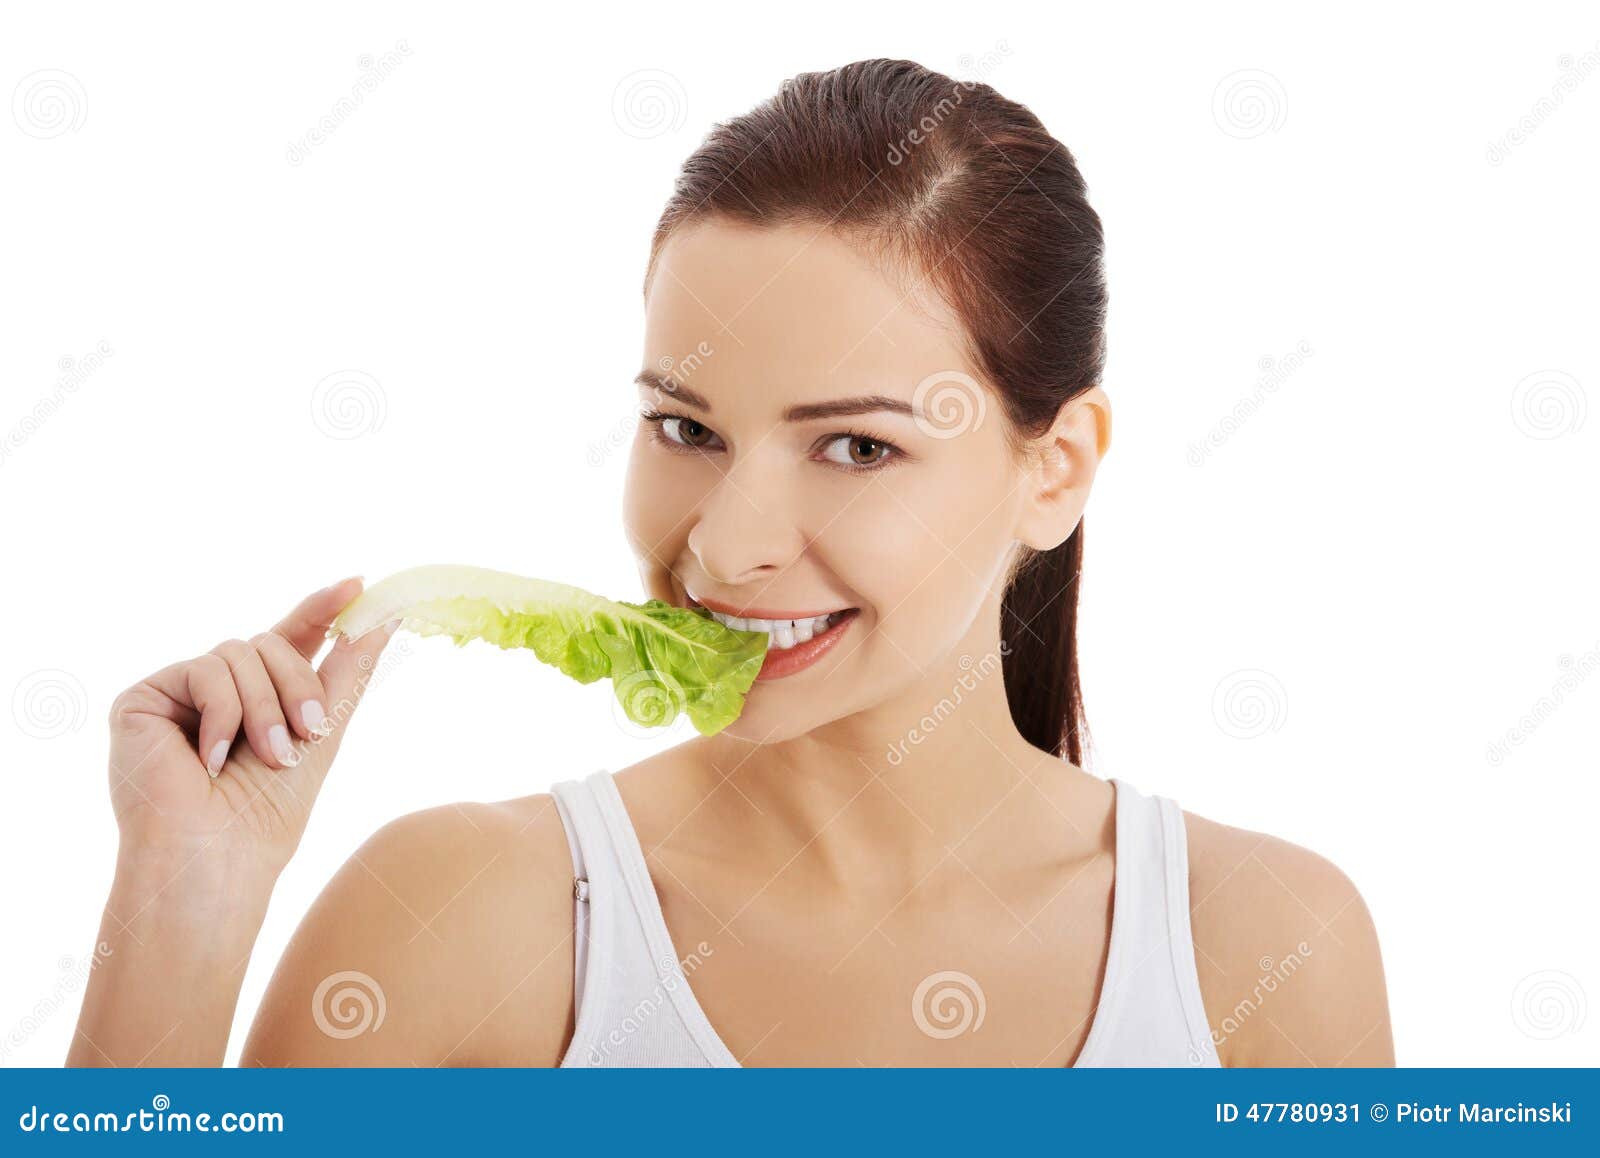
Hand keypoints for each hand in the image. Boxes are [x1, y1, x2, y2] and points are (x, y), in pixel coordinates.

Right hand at [106, 577, 396, 882]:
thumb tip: (387, 617)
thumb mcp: (322, 733)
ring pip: (239, 652)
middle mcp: (217, 690)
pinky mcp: (142, 700)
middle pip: (270, 642)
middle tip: (307, 737)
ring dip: (265, 709)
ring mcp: (178, 693)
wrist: (214, 860)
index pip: (291, 637)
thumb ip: (348, 673)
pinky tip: (211, 758)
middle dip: (298, 687)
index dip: (322, 608)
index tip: (359, 584)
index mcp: (259, 697)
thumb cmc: (266, 815)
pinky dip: (222, 713)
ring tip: (263, 759)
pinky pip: (202, 670)